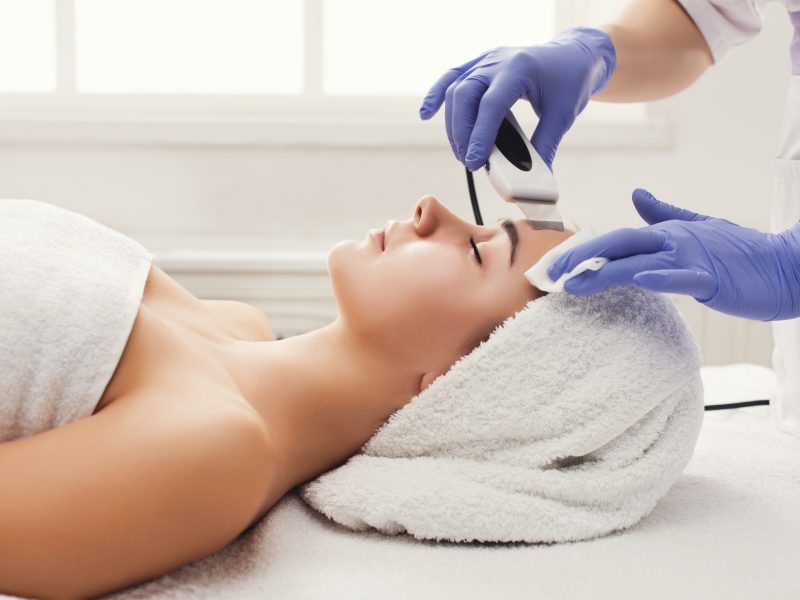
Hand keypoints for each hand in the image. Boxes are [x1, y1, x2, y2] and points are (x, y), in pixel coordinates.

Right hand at [418, 27, 615, 170]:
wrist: (574, 55)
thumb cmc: (571, 81)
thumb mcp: (563, 115)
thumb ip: (545, 146)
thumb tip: (533, 180)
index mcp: (520, 68)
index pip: (491, 105)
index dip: (480, 136)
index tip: (476, 163)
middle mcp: (498, 61)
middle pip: (465, 96)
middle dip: (462, 133)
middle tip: (469, 162)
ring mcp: (486, 60)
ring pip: (455, 89)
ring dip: (453, 124)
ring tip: (462, 153)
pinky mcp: (480, 64)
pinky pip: (452, 77)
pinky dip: (436, 95)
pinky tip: (426, 113)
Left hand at [547, 188, 799, 320]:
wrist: (784, 265)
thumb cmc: (738, 251)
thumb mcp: (696, 227)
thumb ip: (664, 213)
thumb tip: (637, 194)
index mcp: (666, 232)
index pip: (616, 238)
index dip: (583, 250)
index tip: (555, 264)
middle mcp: (672, 241)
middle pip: (618, 243)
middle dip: (580, 259)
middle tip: (550, 274)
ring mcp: (691, 258)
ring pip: (639, 261)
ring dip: (604, 272)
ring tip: (575, 284)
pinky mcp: (711, 278)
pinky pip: (683, 277)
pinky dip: (662, 277)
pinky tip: (641, 280)